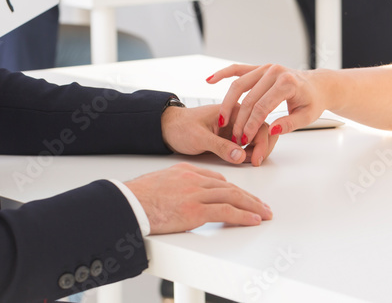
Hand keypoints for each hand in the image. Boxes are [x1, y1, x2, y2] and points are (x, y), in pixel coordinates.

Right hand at [123, 162, 271, 234]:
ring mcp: (196, 194)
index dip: (234, 188)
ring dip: (252, 206)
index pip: (217, 179)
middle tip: (262, 205)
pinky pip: (226, 211)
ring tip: (264, 213)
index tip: (243, 196)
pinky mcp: (195, 210)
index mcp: (186, 171)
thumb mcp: (161, 183)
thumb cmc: (138, 197)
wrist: (127, 203)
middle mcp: (194, 180)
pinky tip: (254, 219)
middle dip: (249, 197)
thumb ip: (178, 187)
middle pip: (230, 186)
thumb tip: (186, 198)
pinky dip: (243, 215)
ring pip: (232, 197)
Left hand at [161, 104, 278, 166]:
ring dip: (258, 151)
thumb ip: (220, 146)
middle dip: (263, 146)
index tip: (255, 158)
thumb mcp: (198, 137)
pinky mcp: (232, 139)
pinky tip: (244, 161)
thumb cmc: (180, 127)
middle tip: (256, 161)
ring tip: (250, 162)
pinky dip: (250, 154)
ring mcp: (236, 128)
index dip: (261, 141)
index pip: (258, 122)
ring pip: (258, 138)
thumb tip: (240, 156)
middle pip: (262, 129)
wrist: (167, 129)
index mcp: (233, 109)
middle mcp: (238, 117)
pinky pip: (248, 146)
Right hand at [208, 64, 326, 145]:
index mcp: (287, 83)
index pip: (263, 106)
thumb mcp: (307, 116)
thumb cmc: (312, 101)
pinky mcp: (259, 67)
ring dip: (228, 103)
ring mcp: (266, 67)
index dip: (251, 125)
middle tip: (233, 136)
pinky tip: (210, 80)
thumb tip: (271, 129)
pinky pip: (238, 69)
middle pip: (249, 98)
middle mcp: (275, 71)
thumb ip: (289, 124)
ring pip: (239, 84)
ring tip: (221, 119)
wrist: (317, 85)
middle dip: (239, 119)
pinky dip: (223, 74)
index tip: (244, 140)